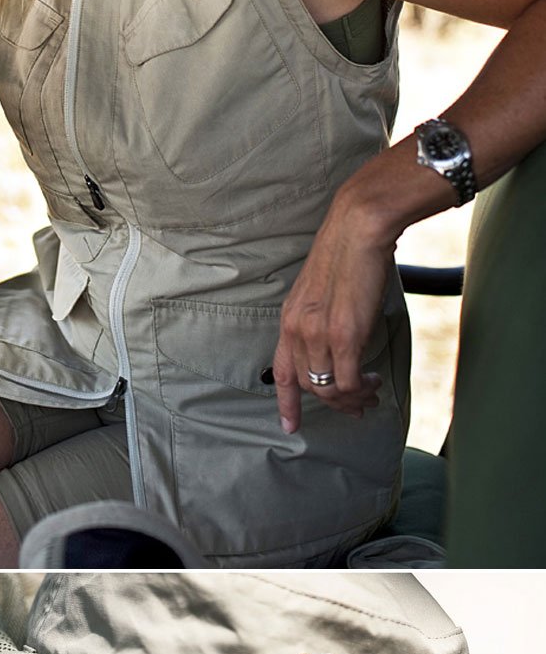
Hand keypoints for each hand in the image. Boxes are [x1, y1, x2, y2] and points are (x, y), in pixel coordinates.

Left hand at [271, 184, 392, 429]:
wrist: (359, 228)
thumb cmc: (349, 250)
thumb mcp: (323, 290)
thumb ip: (324, 317)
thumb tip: (341, 339)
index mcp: (290, 318)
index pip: (280, 371)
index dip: (285, 403)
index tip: (289, 426)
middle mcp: (298, 330)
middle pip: (308, 385)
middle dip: (335, 403)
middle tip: (359, 406)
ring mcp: (318, 335)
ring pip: (328, 389)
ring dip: (352, 399)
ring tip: (371, 395)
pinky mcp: (343, 336)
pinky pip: (348, 382)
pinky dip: (361, 390)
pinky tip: (373, 383)